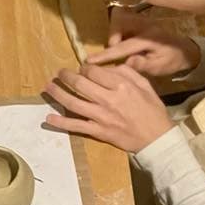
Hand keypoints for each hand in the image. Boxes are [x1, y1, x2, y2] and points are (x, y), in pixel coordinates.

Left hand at [45, 63, 173, 151]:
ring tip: (48, 87)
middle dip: (66, 76)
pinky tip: (49, 119)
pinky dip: (61, 123)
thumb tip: (108, 67)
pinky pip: (76, 126)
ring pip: (73, 103)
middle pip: (80, 84)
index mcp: (120, 86)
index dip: (85, 68)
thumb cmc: (152, 109)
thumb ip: (127, 72)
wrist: (156, 137)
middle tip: (60, 73)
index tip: (82, 68)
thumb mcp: (145, 85)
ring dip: (58, 94)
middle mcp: (108, 99)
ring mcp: (100, 116)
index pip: (94, 72)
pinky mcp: (98, 131)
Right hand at [88, 9, 200, 76]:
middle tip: (114, 52)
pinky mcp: (140, 19)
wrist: (185, 49)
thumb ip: (144, 65)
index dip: (106, 54)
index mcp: (150, 37)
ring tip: (119, 48)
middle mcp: (145, 23)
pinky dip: (118, 31)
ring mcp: (142, 19)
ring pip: (120, 18)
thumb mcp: (160, 67)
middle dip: (112, 35)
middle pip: (119, 20)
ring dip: (115, 32)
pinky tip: (124, 43)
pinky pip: (123, 20)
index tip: (89, 61)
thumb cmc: (171, 60)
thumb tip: (127, 62)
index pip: (123, 46)